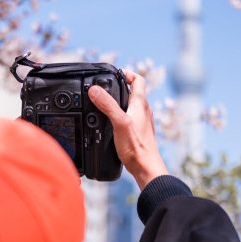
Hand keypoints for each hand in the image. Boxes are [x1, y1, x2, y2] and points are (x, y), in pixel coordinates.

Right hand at [88, 68, 167, 189]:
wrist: (146, 168)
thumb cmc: (137, 147)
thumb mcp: (119, 122)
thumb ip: (107, 105)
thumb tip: (94, 90)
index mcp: (141, 104)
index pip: (138, 80)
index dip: (127, 73)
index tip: (115, 74)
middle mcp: (143, 111)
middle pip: (133, 91)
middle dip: (119, 86)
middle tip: (105, 87)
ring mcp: (141, 122)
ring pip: (130, 105)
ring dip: (119, 100)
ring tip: (104, 102)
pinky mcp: (137, 132)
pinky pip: (128, 117)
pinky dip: (119, 114)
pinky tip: (110, 122)